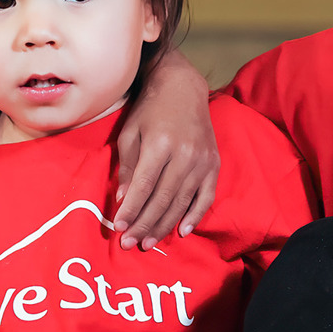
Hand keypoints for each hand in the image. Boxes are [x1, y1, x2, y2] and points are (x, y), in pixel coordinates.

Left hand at [114, 50, 218, 249]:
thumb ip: (128, 166)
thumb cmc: (150, 110)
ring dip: (164, 225)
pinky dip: (194, 215)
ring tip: (147, 242)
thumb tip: (125, 199)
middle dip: (144, 224)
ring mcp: (202, 160)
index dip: (131, 210)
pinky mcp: (213, 164)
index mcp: (160, 144)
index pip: (144, 186)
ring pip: (182, 202)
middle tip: (129, 244)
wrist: (182, 88)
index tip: (119, 228)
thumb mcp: (130, 132)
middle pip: (163, 199)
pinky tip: (182, 231)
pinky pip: (206, 196)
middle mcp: (184, 154)